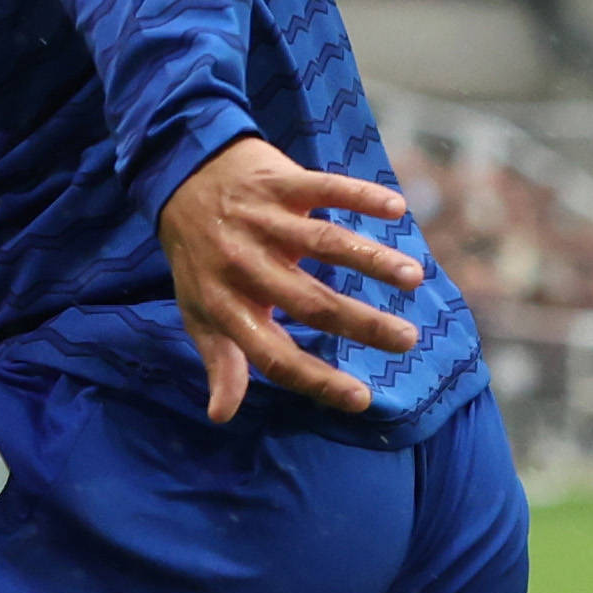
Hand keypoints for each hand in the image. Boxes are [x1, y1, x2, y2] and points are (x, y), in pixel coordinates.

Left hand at [158, 136, 425, 422]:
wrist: (178, 176)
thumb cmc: (199, 257)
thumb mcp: (199, 312)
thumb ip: (221, 362)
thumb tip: (221, 416)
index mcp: (227, 306)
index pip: (275, 356)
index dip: (316, 381)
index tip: (362, 399)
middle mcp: (245, 265)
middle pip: (311, 301)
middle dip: (362, 324)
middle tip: (406, 340)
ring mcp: (263, 221)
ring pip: (325, 243)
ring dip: (371, 260)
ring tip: (413, 278)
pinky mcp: (278, 181)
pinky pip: (324, 187)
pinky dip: (360, 195)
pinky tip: (395, 208)